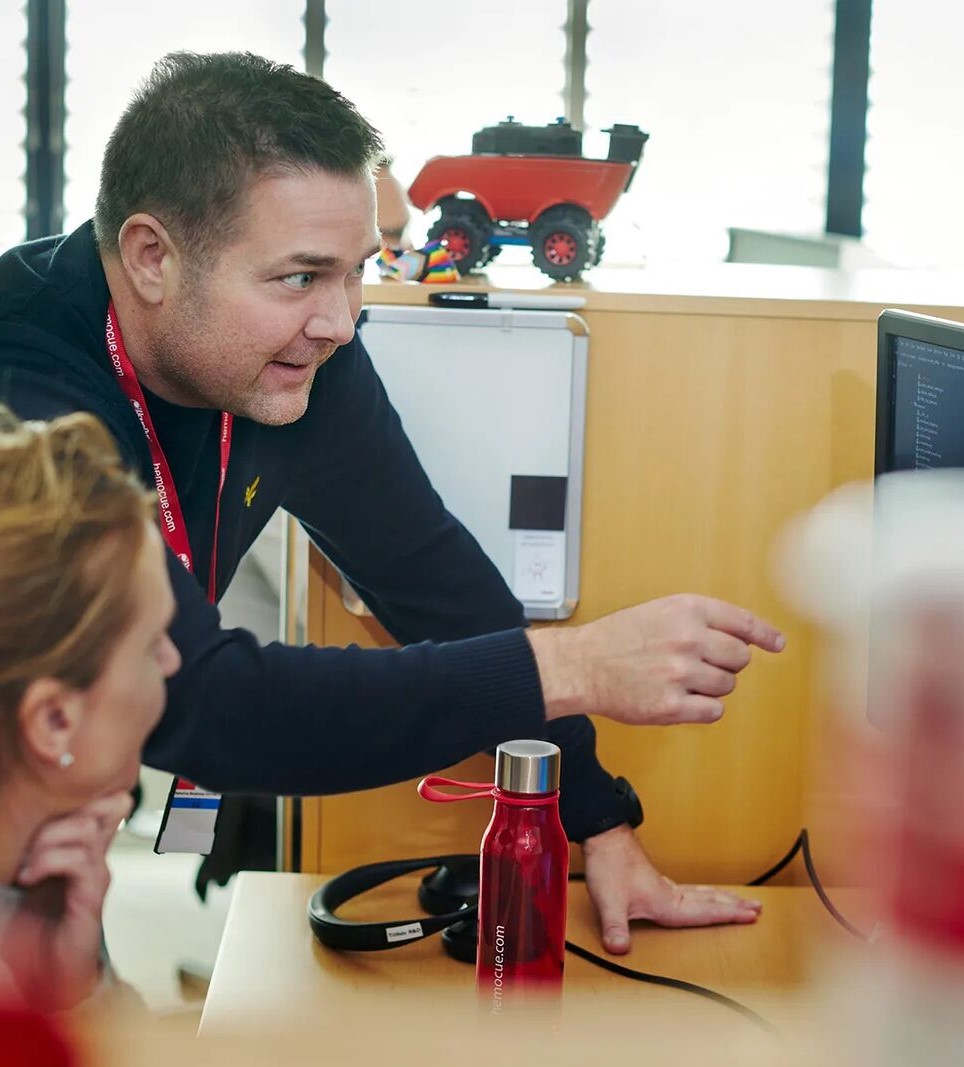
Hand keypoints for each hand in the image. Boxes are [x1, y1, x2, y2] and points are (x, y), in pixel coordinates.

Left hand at [1, 792, 131, 1009]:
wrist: (40, 979)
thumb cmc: (26, 931)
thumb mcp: (14, 879)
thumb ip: (12, 850)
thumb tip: (0, 824)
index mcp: (78, 843)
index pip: (100, 797)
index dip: (78, 789)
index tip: (37, 799)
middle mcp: (94, 851)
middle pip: (108, 801)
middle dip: (63, 806)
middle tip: (28, 828)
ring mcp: (96, 870)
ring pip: (85, 826)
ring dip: (47, 837)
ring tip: (23, 862)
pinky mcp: (93, 893)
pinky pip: (80, 859)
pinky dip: (49, 861)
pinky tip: (28, 877)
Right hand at [528, 593, 784, 725]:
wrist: (582, 665)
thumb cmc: (619, 639)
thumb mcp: (660, 612)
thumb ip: (700, 620)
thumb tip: (747, 638)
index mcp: (686, 610)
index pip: (742, 622)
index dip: (763, 635)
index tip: (776, 644)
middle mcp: (687, 638)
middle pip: (740, 658)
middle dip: (725, 664)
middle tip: (698, 664)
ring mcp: (681, 673)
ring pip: (727, 686)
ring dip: (710, 686)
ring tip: (678, 679)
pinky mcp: (672, 705)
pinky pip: (713, 711)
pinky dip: (701, 708)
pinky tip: (678, 698)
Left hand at [582, 824, 761, 953]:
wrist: (604, 836)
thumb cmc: (609, 865)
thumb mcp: (609, 901)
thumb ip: (615, 927)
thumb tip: (619, 949)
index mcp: (666, 901)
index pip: (704, 911)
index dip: (728, 915)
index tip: (751, 915)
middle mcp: (669, 892)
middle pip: (708, 900)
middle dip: (733, 906)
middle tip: (757, 908)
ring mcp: (663, 885)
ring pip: (700, 893)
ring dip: (721, 898)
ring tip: (739, 901)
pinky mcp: (655, 881)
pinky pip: (688, 890)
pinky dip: (703, 894)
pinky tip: (700, 896)